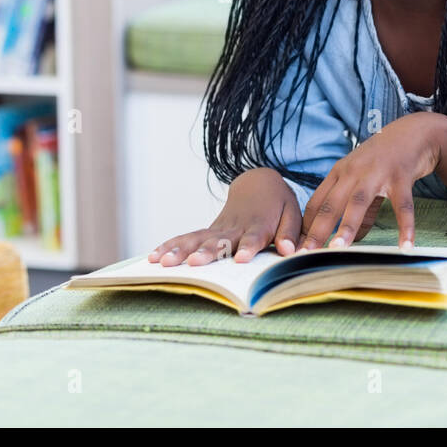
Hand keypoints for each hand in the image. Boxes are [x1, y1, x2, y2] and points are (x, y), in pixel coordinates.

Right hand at [147, 168, 300, 266]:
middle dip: (207, 252)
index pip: (254, 237)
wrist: (259, 184)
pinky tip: (154, 257)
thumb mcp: (292, 214)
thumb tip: (289, 250)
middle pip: (220, 241)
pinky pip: (188, 237)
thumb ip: (290, 233)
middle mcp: (236, 227)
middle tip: (194, 263)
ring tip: (164, 262)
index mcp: (259, 225)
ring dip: (181, 250)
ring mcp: (219, 228)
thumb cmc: (279, 204)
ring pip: (198, 238)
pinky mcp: (209, 231)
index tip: (242, 259)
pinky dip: (171, 245)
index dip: (249, 247)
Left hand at [298, 113, 438, 250]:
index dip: (307, 226)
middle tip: (305, 254)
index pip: (317, 203)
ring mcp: (377, 172)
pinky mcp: (401, 176)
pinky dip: (405, 226)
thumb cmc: (385, 159)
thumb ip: (359, 210)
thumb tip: (353, 240)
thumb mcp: (364, 179)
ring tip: (338, 249)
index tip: (299, 249)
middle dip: (317, 230)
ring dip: (347, 226)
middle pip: (331, 203)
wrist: (414, 132)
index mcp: (340, 172)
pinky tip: (406, 247)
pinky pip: (402, 205)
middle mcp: (354, 171)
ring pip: (358, 202)